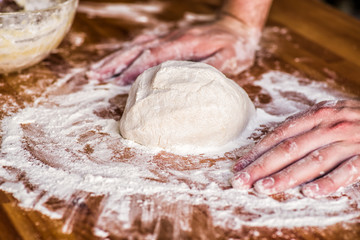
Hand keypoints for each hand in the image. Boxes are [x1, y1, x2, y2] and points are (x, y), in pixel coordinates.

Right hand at [86, 15, 259, 84]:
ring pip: (136, 45)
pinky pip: (143, 43)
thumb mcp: (232, 57)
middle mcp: (171, 38)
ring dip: (116, 58)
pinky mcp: (168, 37)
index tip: (118, 83)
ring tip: (97, 70)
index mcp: (184, 44)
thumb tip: (195, 79)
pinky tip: (118, 59)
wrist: (236, 25)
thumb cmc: (235, 44)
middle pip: (137, 49)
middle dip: (115, 64)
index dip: (135, 69)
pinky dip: (127, 52)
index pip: (153, 56)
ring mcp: (168, 36)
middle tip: (94, 76)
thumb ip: (215, 66)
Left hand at [232, 100, 359, 197]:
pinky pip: (347, 172)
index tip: (239, 166)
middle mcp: (329, 126)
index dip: (257, 151)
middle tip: (240, 181)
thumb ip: (303, 126)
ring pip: (312, 161)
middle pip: (288, 149)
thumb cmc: (354, 118)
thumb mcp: (328, 114)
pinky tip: (310, 193)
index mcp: (317, 115)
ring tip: (263, 189)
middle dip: (261, 166)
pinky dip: (328, 183)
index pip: (279, 135)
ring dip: (286, 177)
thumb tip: (270, 142)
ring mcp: (349, 142)